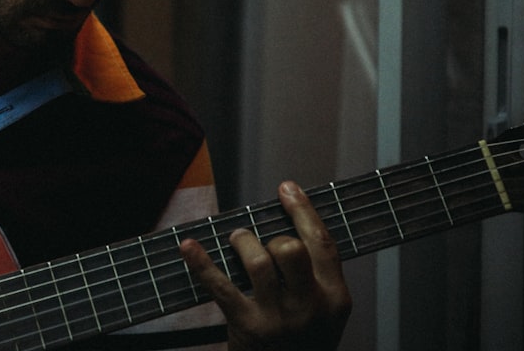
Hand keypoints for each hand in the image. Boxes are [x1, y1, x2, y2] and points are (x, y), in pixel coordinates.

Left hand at [179, 181, 351, 349]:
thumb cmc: (301, 340)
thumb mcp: (323, 311)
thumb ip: (312, 275)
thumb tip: (283, 226)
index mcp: (335, 298)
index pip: (323, 243)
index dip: (303, 211)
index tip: (287, 188)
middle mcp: (310, 307)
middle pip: (291, 250)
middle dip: (272, 236)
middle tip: (259, 240)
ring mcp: (279, 319)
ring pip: (258, 262)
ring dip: (243, 242)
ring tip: (237, 240)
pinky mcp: (248, 326)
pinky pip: (220, 286)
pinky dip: (201, 263)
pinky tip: (188, 246)